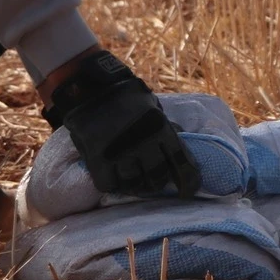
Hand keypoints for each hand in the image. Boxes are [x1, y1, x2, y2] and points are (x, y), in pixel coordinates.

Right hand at [40, 50, 199, 197]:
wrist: (90, 87)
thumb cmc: (126, 96)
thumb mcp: (153, 107)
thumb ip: (166, 127)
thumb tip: (180, 142)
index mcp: (161, 129)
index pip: (182, 163)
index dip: (188, 182)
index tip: (188, 192)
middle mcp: (144, 143)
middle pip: (157, 178)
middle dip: (157, 182)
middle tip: (152, 180)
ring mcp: (121, 152)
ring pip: (134, 184)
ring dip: (135, 186)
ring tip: (133, 181)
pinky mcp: (99, 159)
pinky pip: (109, 184)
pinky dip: (113, 184)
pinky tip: (113, 179)